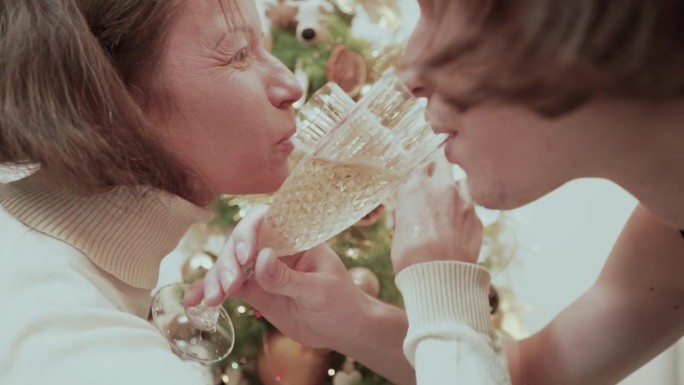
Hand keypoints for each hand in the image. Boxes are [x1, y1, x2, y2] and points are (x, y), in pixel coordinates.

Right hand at [183, 205, 371, 348]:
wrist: (343, 329)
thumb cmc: (341, 302)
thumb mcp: (319, 289)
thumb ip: (287, 277)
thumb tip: (260, 258)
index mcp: (296, 237)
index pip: (266, 219)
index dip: (249, 230)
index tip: (245, 254)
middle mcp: (274, 248)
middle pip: (240, 242)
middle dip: (229, 261)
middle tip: (229, 285)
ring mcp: (262, 269)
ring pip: (229, 265)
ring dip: (215, 279)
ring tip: (212, 299)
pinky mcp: (254, 290)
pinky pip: (228, 287)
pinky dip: (209, 291)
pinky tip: (193, 300)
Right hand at [391, 159, 482, 273]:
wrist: (439, 276)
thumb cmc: (411, 257)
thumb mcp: (399, 230)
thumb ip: (408, 211)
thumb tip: (411, 209)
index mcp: (415, 188)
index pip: (419, 166)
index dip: (420, 173)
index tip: (420, 179)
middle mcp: (440, 187)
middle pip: (442, 165)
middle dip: (439, 172)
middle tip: (435, 186)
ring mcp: (462, 199)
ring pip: (461, 181)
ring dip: (456, 189)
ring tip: (450, 206)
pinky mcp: (476, 216)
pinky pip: (472, 205)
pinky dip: (466, 210)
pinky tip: (459, 226)